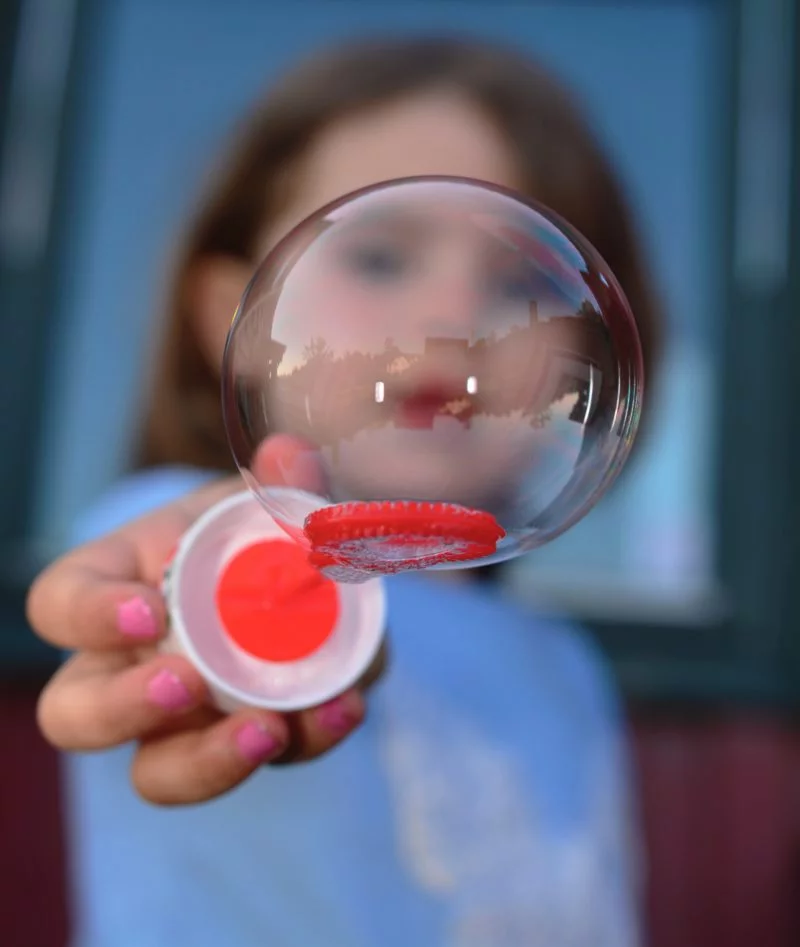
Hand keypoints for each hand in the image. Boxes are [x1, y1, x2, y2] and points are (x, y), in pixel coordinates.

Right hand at [27, 473, 385, 805]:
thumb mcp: (258, 500)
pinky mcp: (241, 741)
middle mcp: (126, 665)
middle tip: (186, 685)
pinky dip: (304, 741)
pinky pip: (255, 759)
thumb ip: (280, 481)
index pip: (59, 603)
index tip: (148, 611)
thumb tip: (291, 454)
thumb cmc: (246, 530)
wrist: (293, 576)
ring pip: (156, 771)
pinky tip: (343, 709)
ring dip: (208, 761)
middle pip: (76, 714)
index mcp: (113, 588)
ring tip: (269, 729)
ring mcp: (179, 720)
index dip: (89, 615)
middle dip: (123, 709)